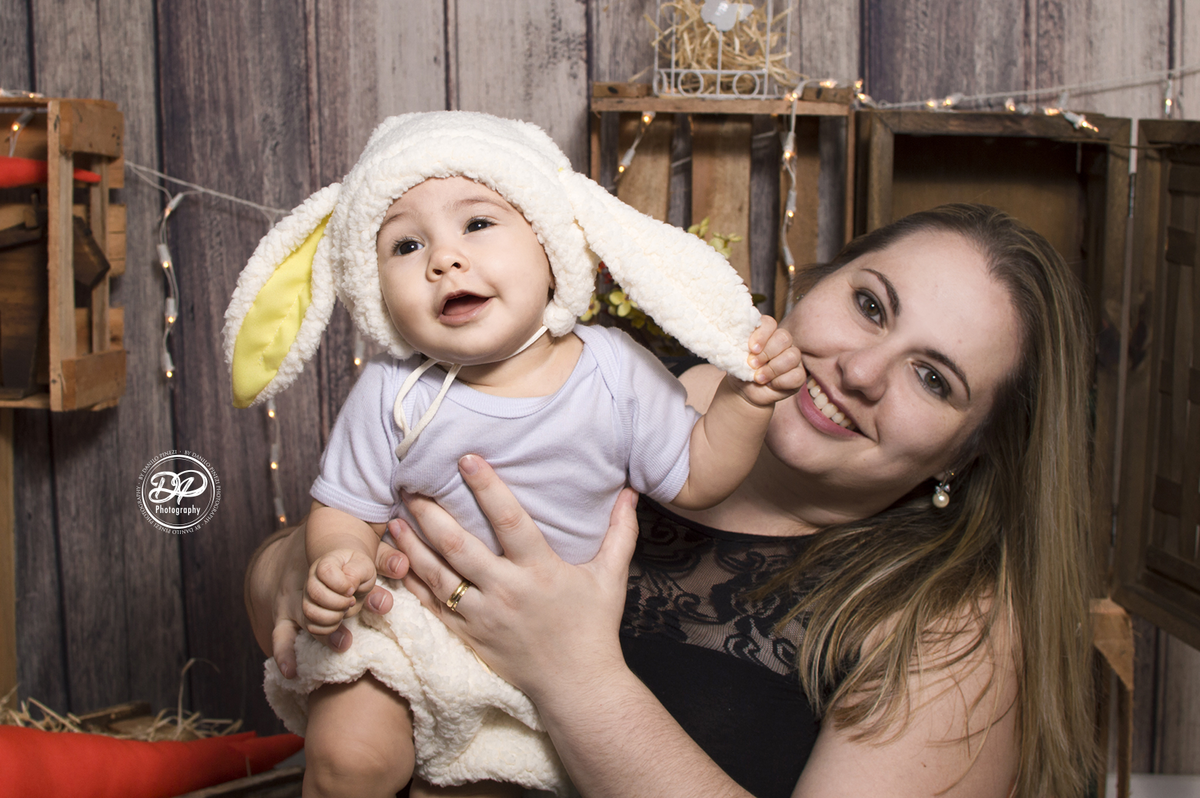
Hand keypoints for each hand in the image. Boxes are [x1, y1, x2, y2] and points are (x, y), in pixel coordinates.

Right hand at [303, 548, 377, 635]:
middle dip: (339, 603)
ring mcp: (308, 597)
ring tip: (344, 611)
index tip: (352, 589)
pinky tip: (339, 622)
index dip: (341, 584)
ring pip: (310, 612)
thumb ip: (358, 573)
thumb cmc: (358, 572)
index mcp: (326, 563)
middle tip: (351, 601)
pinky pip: (312, 627)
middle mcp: (312, 579)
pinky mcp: (309, 614)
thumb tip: (350, 588)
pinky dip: (328, 629)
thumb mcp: (364, 567)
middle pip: (316, 593)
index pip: (325, 571)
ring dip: (333, 617)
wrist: (352, 579)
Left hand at [390, 454, 638, 699]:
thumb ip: (619, 532)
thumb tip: (631, 492)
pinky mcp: (468, 636)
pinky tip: (398, 559)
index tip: (466, 459)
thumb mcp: (610, 577)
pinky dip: (411, 582)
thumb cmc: (594, 627)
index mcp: (540, 570)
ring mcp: (483, 615)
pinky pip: (433, 605)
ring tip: (395, 518)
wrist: (576, 686)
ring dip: (413, 545)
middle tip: (411, 486)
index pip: (508, 520)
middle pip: (459, 546)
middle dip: (431, 513)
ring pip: (437, 575)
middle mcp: (507, 590)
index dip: (486, 487)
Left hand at [736, 315, 804, 405]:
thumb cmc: (740, 370)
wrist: (744, 391)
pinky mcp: (799, 375)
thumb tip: (737, 338)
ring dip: (773, 369)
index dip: (762, 334)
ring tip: (758, 377)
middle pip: (783, 338)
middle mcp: (782, 342)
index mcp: (765, 333)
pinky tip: (771, 384)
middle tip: (752, 364)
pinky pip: (797, 375)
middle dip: (766, 353)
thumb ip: (736, 344)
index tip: (751, 348)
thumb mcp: (734, 356)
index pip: (769, 323)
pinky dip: (780, 382)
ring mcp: (792, 358)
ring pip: (792, 356)